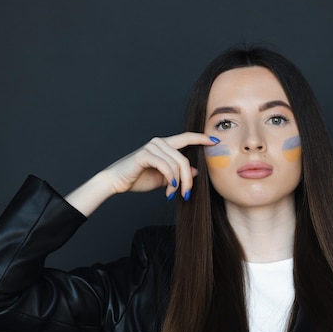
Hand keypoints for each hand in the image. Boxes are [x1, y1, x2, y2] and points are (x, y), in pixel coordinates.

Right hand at [104, 132, 218, 198]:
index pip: (186, 138)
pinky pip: (165, 166)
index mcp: (165, 145)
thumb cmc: (139, 178)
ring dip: (178, 183)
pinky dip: (170, 178)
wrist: (117, 181)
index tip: (215, 141)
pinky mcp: (145, 155)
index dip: (201, 138)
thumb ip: (179, 173)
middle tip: (187, 193)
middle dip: (188, 179)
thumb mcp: (165, 178)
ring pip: (176, 164)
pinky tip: (169, 187)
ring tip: (173, 193)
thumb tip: (196, 172)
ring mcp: (152, 147)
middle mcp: (159, 142)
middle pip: (184, 159)